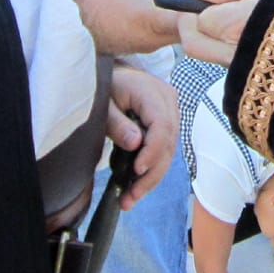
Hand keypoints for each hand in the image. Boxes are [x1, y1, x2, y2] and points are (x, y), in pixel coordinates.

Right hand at [71, 0, 213, 55]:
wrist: (50, 7)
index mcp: (152, 18)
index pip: (201, 19)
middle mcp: (153, 39)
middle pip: (197, 26)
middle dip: (208, 1)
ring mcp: (146, 46)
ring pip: (184, 29)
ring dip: (192, 7)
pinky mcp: (139, 46)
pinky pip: (167, 32)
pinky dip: (176, 14)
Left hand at [105, 66, 178, 209]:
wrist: (111, 74)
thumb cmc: (104, 84)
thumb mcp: (102, 102)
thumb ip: (117, 122)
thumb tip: (135, 144)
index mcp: (152, 91)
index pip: (162, 126)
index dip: (152, 151)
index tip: (137, 170)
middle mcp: (168, 101)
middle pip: (169, 143)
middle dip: (152, 174)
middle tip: (131, 196)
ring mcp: (170, 112)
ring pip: (169, 150)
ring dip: (151, 177)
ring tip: (130, 198)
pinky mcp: (167, 122)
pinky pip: (164, 149)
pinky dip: (151, 168)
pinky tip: (136, 186)